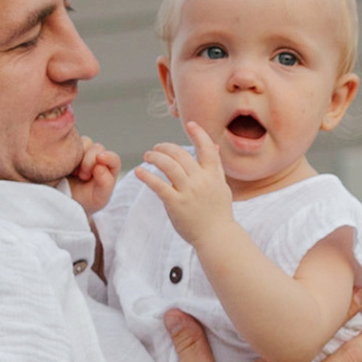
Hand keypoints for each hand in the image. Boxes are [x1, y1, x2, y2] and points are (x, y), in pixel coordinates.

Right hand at [68, 136, 121, 212]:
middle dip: (90, 161)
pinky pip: (70, 142)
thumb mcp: (99, 198)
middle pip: (98, 148)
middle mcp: (98, 158)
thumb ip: (105, 184)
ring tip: (74, 173)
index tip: (100, 159)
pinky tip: (65, 166)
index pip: (113, 159)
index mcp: (109, 169)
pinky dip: (68, 151)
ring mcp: (83, 153)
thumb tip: (100, 166)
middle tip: (83, 176)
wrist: (66, 202)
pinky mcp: (69, 150)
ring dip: (78, 155)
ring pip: (84, 142)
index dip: (108, 157)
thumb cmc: (86, 201)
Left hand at [137, 122, 235, 246]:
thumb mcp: (222, 186)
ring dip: (155, 157)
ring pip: (168, 166)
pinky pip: (158, 185)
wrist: (217, 237)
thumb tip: (214, 144)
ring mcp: (189, 192)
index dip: (199, 134)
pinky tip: (139, 171)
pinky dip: (147, 176)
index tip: (190, 124)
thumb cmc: (218, 212)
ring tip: (147, 156)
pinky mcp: (176, 204)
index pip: (207, 148)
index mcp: (213, 175)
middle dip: (165, 147)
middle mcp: (201, 181)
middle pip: (181, 154)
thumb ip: (215, 165)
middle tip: (156, 148)